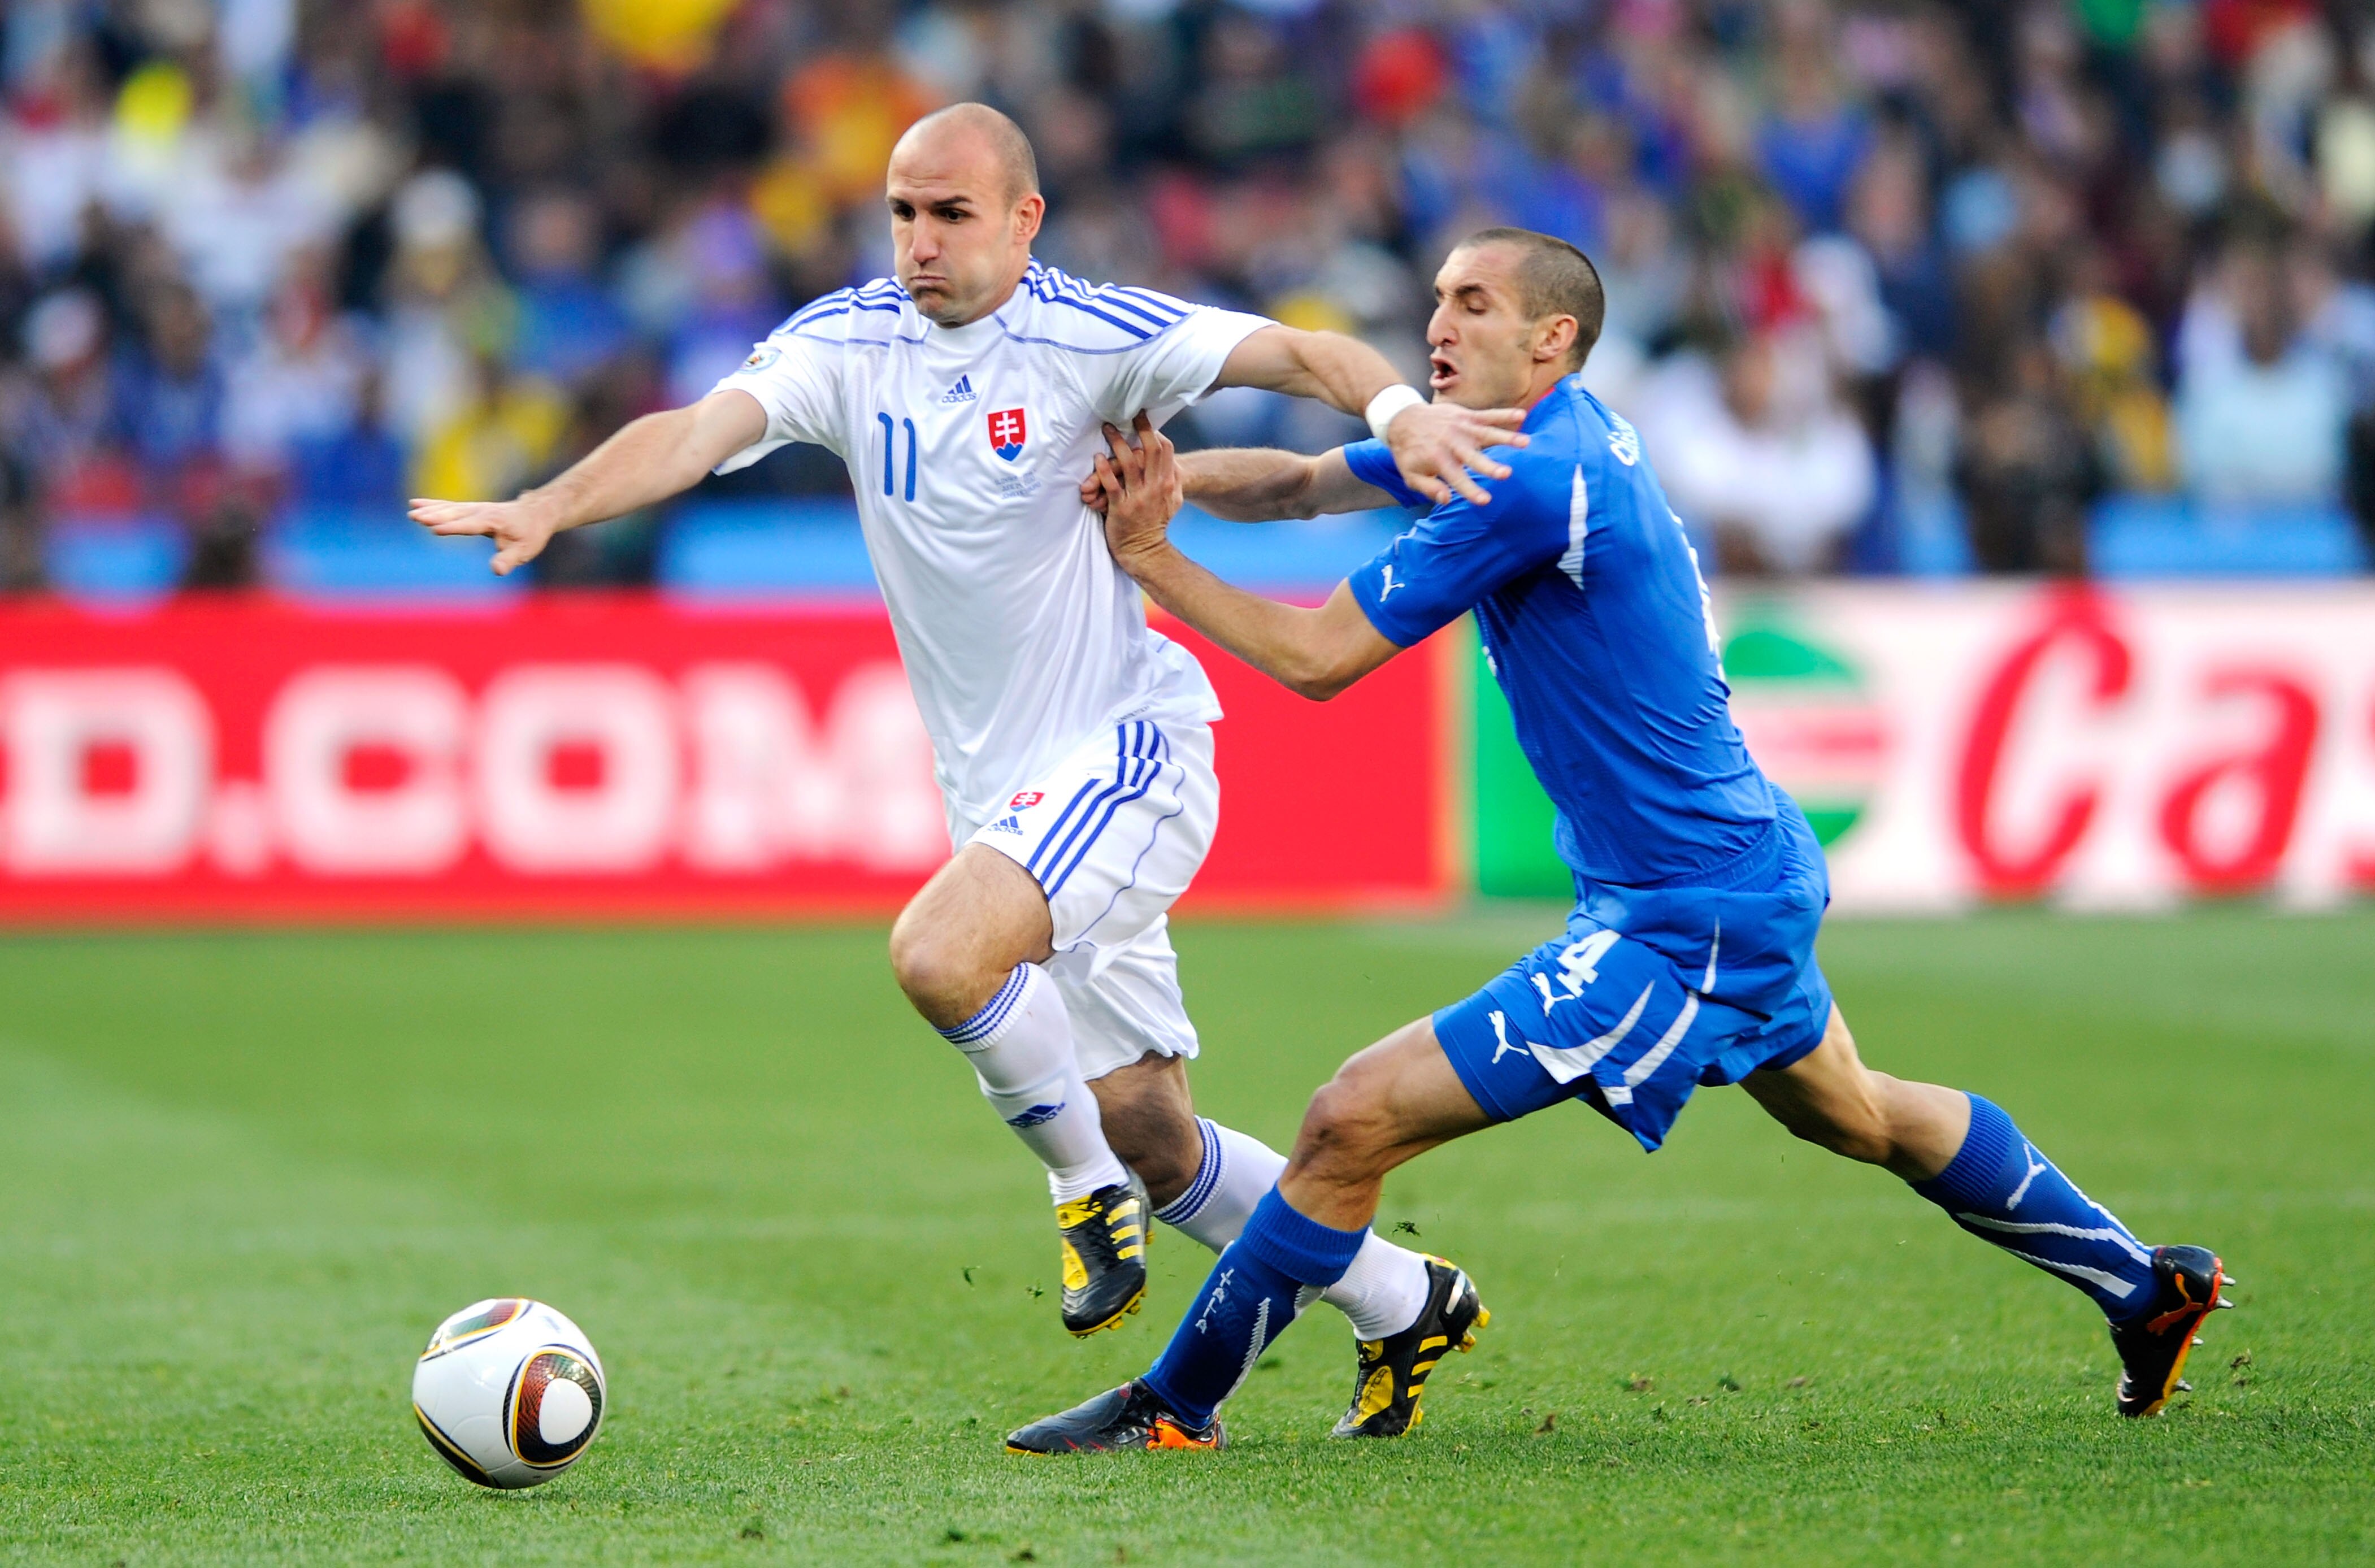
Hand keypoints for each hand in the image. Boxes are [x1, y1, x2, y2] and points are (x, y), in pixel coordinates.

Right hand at [407, 494, 562, 575]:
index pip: (469, 525)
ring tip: (411, 512)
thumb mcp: (525, 550)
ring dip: (430, 510)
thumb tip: (496, 570)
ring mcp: (475, 508)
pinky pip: (448, 505)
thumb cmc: (530, 534)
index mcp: (493, 521)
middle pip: (455, 513)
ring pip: (449, 508)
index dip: (453, 527)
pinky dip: (432, 504)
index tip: (435, 529)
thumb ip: (508, 560)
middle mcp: (481, 511)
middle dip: (435, 515)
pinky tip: (415, 504)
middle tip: (415, 517)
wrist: (537, 513)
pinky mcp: (471, 508)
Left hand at [1091, 412, 1182, 573]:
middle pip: (1150, 451)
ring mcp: (1139, 497)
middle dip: (1140, 430)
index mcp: (1168, 483)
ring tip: (1107, 429)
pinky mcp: (1122, 509)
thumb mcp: (1172, 500)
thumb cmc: (1155, 522)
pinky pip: (1112, 485)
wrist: (1145, 550)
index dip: (1154, 432)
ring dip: (1117, 443)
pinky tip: (1097, 458)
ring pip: (1129, 464)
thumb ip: (1172, 481)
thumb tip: (1171, 461)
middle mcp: (1156, 487)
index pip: (1166, 450)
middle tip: (1126, 416)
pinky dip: (1104, 470)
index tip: (1142, 418)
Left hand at [1384, 400, 1528, 506]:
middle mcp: (1452, 444)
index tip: (1485, 501)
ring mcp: (1461, 428)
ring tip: (1525, 443)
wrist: (1404, 419)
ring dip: (1506, 438)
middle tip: (1506, 474)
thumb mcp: (1411, 475)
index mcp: (1438, 460)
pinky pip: (1487, 415)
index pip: (1457, 479)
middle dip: (1490, 466)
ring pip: (1486, 434)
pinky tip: (1521, 415)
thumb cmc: (1410, 453)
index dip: (1470, 490)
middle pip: (1474, 457)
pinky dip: (1504, 415)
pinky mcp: (1467, 416)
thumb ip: (1429, 488)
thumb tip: (1447, 500)